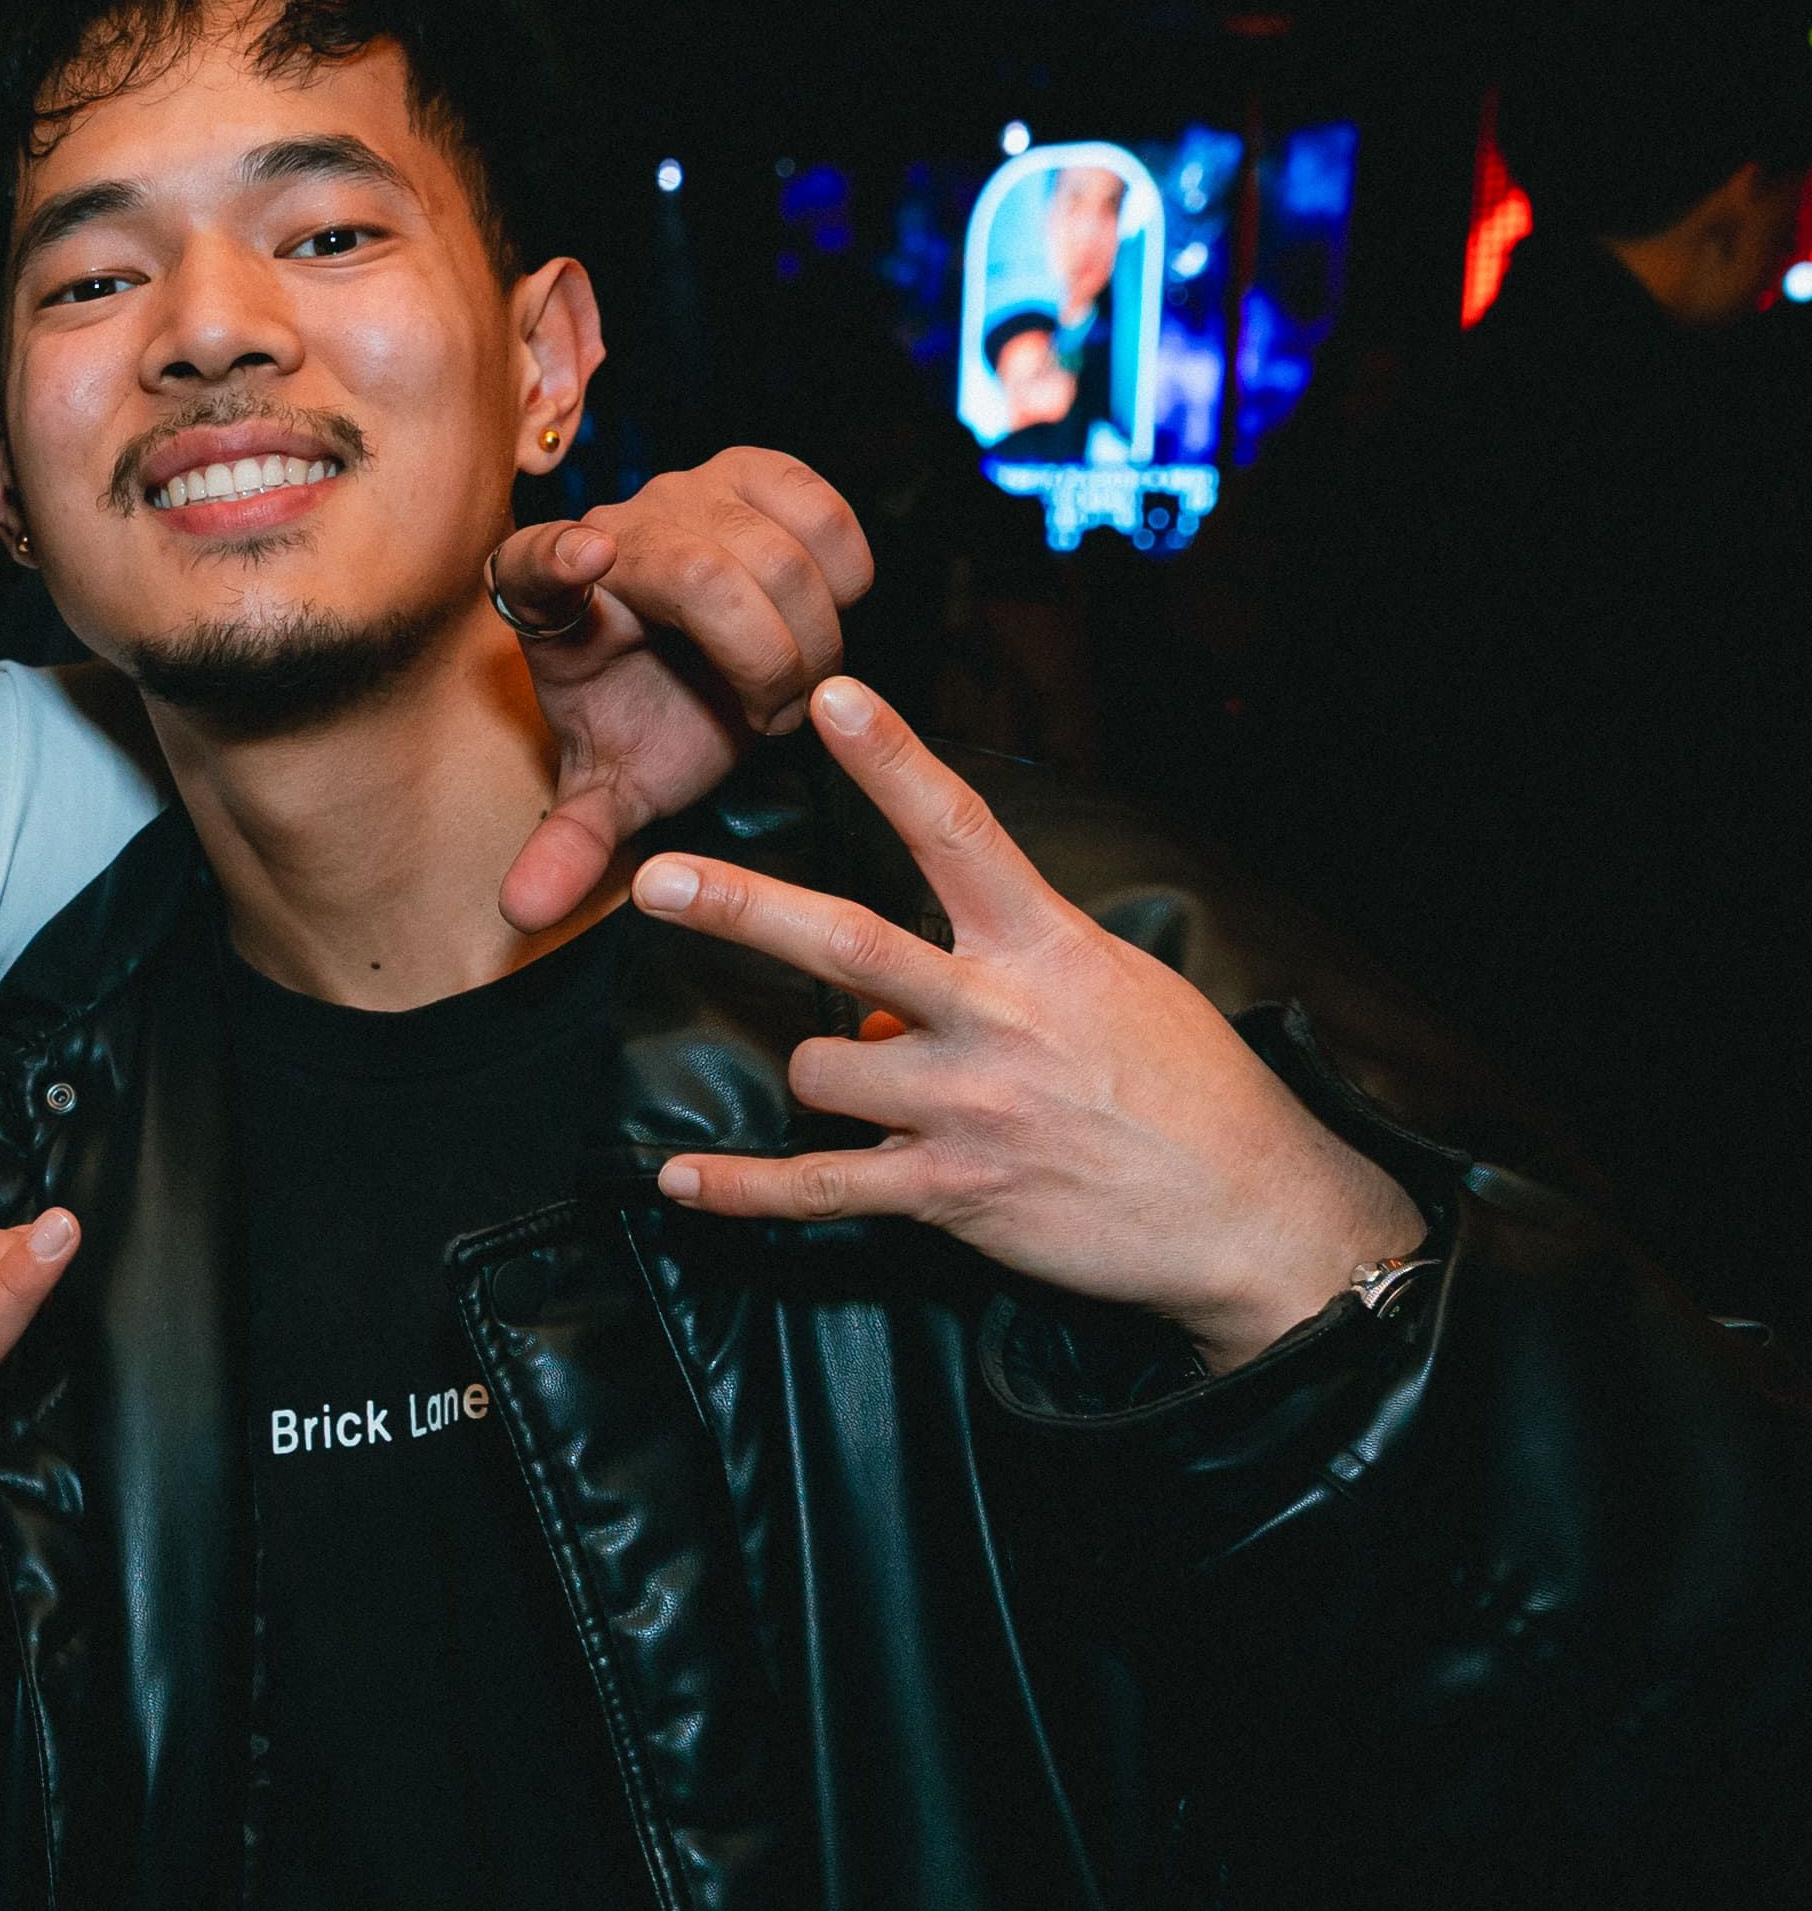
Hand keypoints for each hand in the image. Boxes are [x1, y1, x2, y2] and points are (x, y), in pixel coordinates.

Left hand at [491, 449, 874, 933]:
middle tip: (768, 721)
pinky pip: (822, 509)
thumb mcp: (608, 791)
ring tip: (788, 685)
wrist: (693, 674)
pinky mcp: (752, 472)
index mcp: (548, 602)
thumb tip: (521, 914)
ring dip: (807, 636)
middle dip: (760, 662)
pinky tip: (819, 614)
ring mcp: (683, 490)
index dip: (557, 555)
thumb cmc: (644, 727)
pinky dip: (843, 573)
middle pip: (702, 573)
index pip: (534, 563)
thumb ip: (567, 845)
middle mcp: (613, 528)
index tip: (590, 557)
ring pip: (775, 548)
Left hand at [634, 678, 1424, 1371]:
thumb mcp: (1112, 992)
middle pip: (848, 942)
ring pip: (824, 1067)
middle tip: (656, 880)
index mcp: (1046, 947)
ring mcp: (968, 1106)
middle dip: (743, 908)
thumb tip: (881, 1008)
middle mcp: (997, 1016)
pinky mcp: (951, 1190)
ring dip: (823, 1073)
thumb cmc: (1187, 1091)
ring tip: (874, 1095)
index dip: (894, 759)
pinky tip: (680, 1181)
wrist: (1254, 1213)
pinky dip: (742, 1189)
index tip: (832, 697)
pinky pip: (817, 1186)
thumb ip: (995, 978)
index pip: (961, 829)